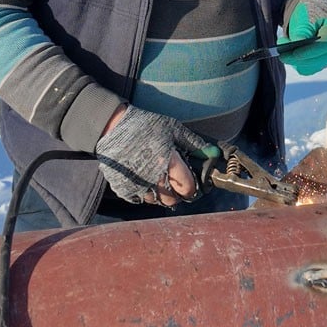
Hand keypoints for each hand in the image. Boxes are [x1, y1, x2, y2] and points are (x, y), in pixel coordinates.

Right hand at [95, 106, 212, 205]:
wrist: (113, 127)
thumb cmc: (145, 125)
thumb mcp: (173, 128)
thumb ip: (194, 143)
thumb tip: (213, 154)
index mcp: (168, 162)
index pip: (187, 188)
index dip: (191, 188)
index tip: (190, 185)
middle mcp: (154, 177)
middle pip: (172, 200)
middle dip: (176, 194)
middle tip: (175, 185)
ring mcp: (137, 184)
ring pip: (155, 201)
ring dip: (159, 195)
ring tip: (158, 181)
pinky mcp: (123, 187)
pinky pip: (138, 199)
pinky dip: (142, 193)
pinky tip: (143, 180)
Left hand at [278, 0, 326, 75]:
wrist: (315, 8)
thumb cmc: (311, 10)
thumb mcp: (307, 16)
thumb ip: (302, 32)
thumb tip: (295, 51)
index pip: (326, 45)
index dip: (310, 51)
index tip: (293, 53)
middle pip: (319, 59)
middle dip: (298, 58)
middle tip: (280, 54)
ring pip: (313, 66)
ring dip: (296, 60)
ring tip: (281, 51)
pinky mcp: (323, 62)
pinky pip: (309, 68)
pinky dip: (298, 63)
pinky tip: (289, 55)